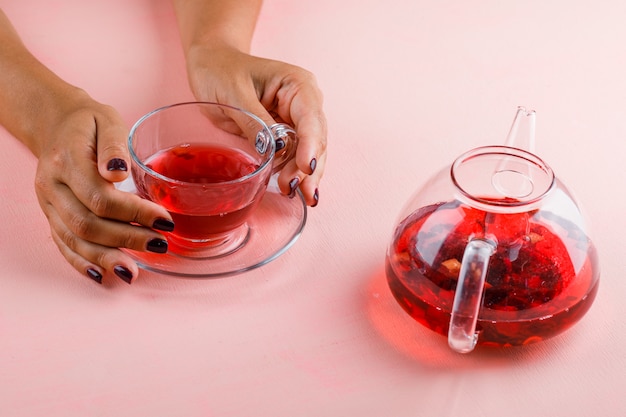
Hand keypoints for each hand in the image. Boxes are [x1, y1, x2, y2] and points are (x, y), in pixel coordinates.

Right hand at [31, 88, 173, 282]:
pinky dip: (82, 262)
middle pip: (87, 224)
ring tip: (133, 272)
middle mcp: (51, 186)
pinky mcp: (51, 215)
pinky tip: (102, 275)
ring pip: (73, 239)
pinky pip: (62, 244)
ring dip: (105, 258)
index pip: (101, 197)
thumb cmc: (89, 123)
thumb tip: (117, 173)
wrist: (56, 124)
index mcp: (66, 159)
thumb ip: (113, 146)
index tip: (165, 220)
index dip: (135, 212)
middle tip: (159, 244)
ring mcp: (48, 204)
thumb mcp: (107, 120)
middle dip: (126, 238)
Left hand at [184, 44, 326, 206]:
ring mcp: (297, 119)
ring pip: (309, 152)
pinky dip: (294, 172)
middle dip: (307, 166)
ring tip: (292, 192)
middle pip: (315, 140)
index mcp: (298, 85)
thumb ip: (257, 122)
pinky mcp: (286, 134)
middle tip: (293, 188)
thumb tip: (277, 149)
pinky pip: (295, 156)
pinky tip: (293, 189)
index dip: (310, 145)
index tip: (305, 168)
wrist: (211, 67)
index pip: (310, 119)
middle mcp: (304, 102)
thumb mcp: (235, 95)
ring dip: (303, 175)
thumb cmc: (221, 71)